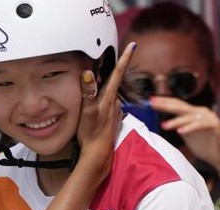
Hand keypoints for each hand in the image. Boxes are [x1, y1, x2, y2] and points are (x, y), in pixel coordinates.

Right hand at [75, 42, 135, 178]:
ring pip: (109, 94)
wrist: (98, 154)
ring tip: (94, 88)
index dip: (124, 58)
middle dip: (108, 73)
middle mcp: (115, 102)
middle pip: (112, 82)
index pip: (118, 73)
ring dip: (103, 89)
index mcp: (109, 97)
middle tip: (101, 64)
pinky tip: (95, 106)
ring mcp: (114, 111)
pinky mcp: (112, 119)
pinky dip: (102, 101)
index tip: (132, 46)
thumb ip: (88, 92)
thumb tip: (87, 73)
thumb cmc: (92, 133)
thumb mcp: (87, 111)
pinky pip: (107, 104)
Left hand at [149, 96, 219, 171]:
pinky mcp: (214, 126)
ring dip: (176, 121)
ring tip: (164, 125)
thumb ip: (177, 125)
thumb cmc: (203, 145)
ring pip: (189, 117)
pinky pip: (200, 125)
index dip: (164, 102)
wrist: (219, 155)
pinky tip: (181, 131)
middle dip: (166, 105)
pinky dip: (190, 128)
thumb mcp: (186, 133)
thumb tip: (161, 122)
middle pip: (181, 106)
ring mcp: (209, 118)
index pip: (177, 105)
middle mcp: (201, 112)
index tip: (151, 101)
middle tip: (153, 104)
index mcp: (194, 112)